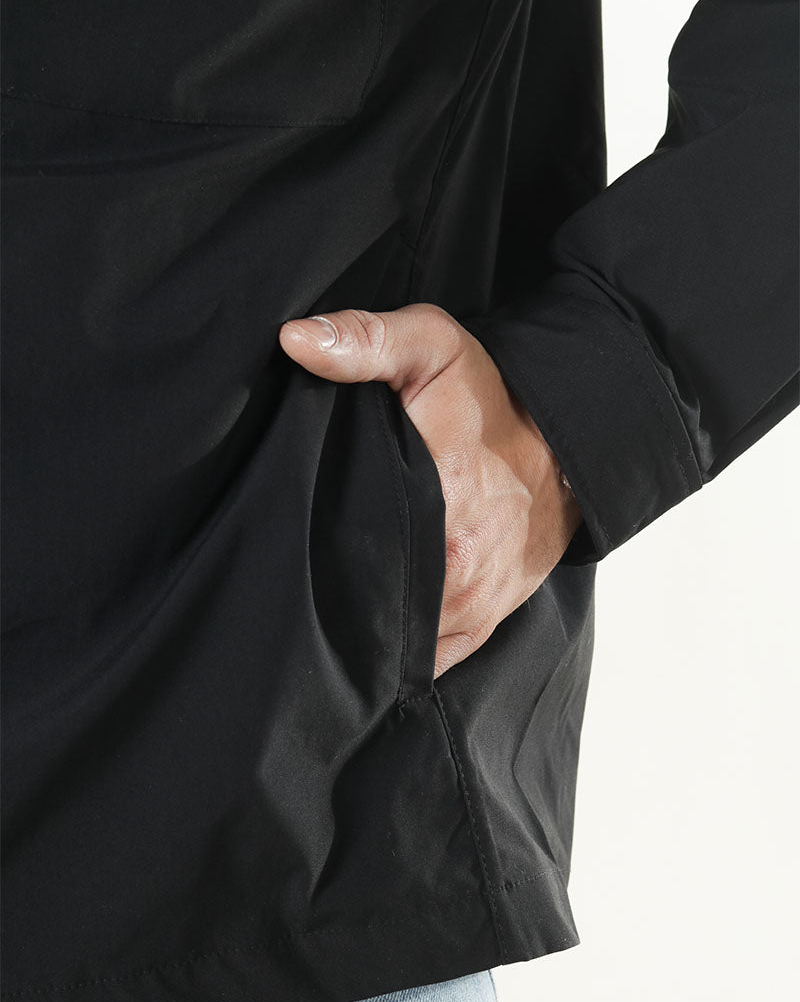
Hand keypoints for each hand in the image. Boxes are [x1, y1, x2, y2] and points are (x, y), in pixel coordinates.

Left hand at [279, 302, 582, 678]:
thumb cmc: (493, 395)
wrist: (570, 442)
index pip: (346, 543)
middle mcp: (454, 562)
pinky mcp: (481, 621)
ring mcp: (469, 601)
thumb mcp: (432, 344)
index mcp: (436, 494)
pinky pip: (427, 660)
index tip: (281, 538)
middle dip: (330, 590)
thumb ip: (365, 340)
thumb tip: (295, 341)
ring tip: (329, 603)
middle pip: (365, 598)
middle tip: (292, 574)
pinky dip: (396, 653)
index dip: (306, 547)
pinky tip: (369, 637)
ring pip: (393, 638)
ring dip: (362, 624)